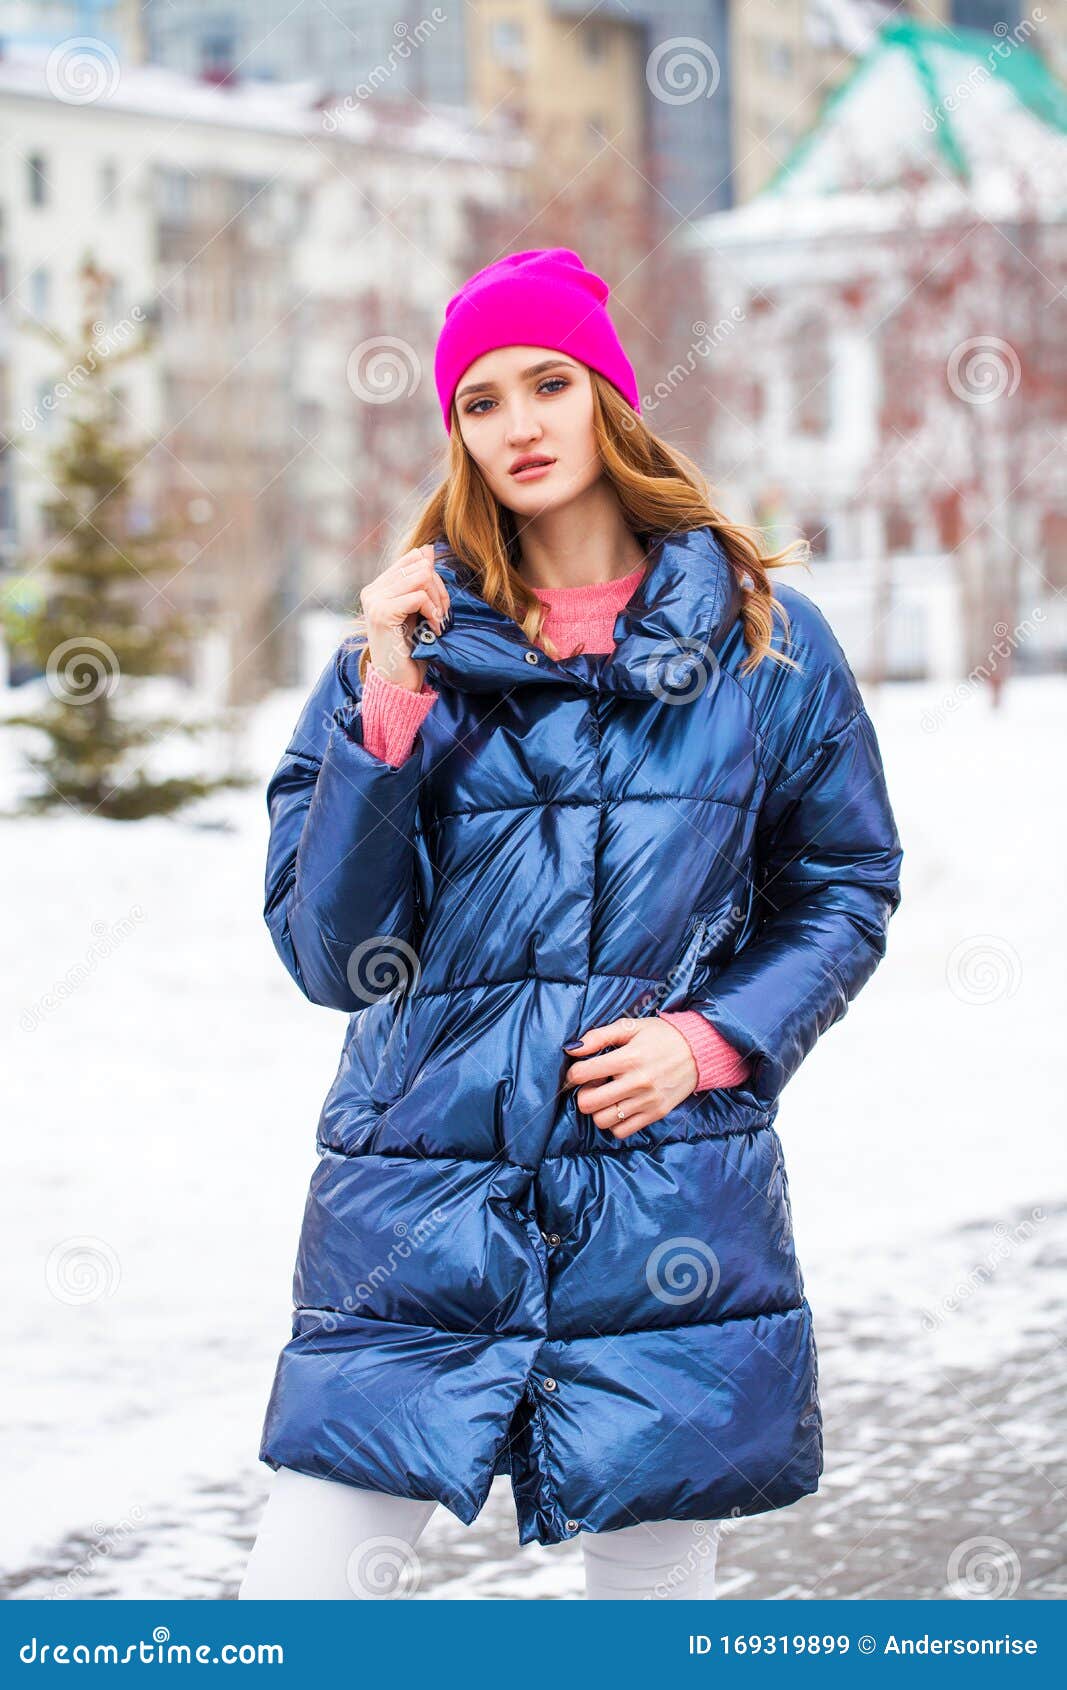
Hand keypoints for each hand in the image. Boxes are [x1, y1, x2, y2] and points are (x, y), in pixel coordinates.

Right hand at [360, 544, 450, 690]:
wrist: (398, 683)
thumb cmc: (411, 651)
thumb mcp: (418, 611)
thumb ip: (420, 583)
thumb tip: (427, 549)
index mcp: (378, 588)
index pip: (413, 559)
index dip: (434, 576)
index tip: (439, 603)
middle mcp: (372, 591)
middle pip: (420, 566)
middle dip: (440, 590)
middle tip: (442, 616)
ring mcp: (374, 600)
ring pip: (422, 577)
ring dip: (438, 601)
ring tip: (438, 622)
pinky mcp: (382, 612)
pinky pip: (419, 596)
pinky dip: (433, 612)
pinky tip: (433, 629)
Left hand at [562, 1015, 697, 1139]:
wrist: (699, 1051)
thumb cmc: (661, 1036)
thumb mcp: (630, 1027)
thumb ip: (599, 1036)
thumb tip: (572, 1048)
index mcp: (628, 1058)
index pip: (582, 1074)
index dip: (573, 1073)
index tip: (578, 1071)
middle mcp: (637, 1082)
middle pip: (588, 1103)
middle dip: (583, 1094)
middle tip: (593, 1085)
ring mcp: (647, 1101)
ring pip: (602, 1120)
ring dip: (598, 1109)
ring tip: (607, 1095)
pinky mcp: (655, 1114)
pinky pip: (621, 1131)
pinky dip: (614, 1123)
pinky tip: (619, 1106)